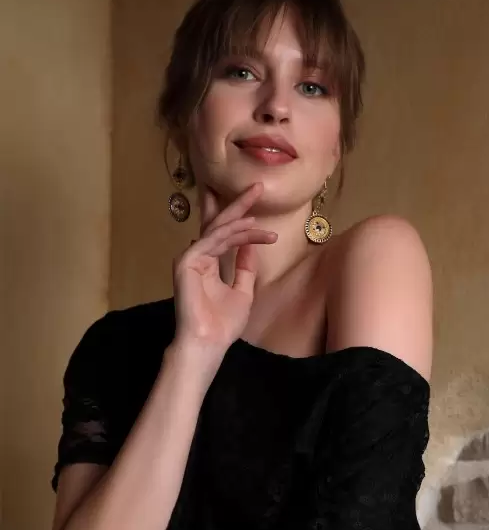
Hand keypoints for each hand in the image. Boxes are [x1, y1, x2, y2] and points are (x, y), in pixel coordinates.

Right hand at [172, 181, 276, 352]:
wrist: (209, 343)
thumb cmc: (223, 325)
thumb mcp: (243, 291)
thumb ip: (244, 268)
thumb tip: (250, 246)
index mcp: (209, 264)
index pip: (225, 234)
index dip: (240, 217)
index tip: (259, 205)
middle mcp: (198, 257)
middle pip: (219, 224)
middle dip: (239, 205)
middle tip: (257, 186)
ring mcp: (190, 258)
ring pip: (219, 231)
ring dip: (241, 218)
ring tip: (260, 208)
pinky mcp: (187, 262)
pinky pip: (213, 242)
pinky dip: (232, 233)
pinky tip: (250, 228)